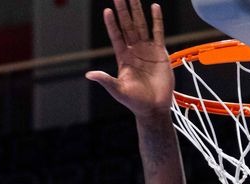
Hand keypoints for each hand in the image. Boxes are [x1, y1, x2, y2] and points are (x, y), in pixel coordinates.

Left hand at [85, 1, 173, 117]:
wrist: (154, 108)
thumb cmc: (135, 101)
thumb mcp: (117, 90)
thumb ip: (105, 80)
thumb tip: (89, 75)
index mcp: (123, 57)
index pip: (116, 36)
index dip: (112, 24)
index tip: (107, 10)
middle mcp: (134, 50)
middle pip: (128, 26)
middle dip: (123, 11)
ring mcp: (147, 49)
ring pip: (141, 25)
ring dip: (138, 11)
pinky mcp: (160, 52)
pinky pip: (158, 32)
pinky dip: (157, 20)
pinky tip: (155, 7)